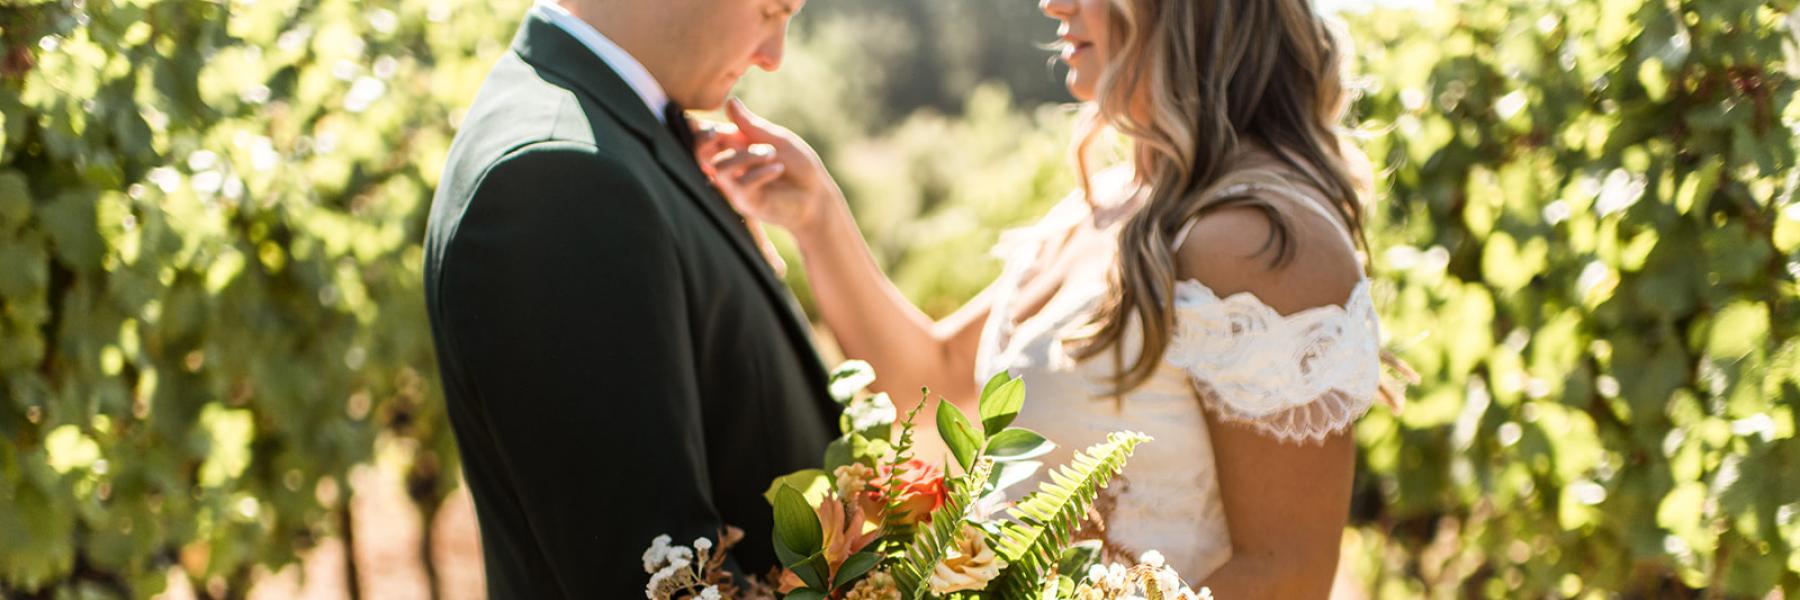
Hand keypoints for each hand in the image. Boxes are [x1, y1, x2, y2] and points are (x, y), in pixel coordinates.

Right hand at [696, 98, 840, 239]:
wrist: (816, 197)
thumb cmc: (799, 166)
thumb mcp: (778, 139)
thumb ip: (751, 125)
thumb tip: (730, 101)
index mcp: (737, 146)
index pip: (709, 136)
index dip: (698, 128)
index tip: (702, 120)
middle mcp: (732, 165)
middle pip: (700, 154)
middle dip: (702, 141)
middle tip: (717, 132)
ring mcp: (736, 186)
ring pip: (720, 168)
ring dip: (745, 156)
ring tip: (771, 153)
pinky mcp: (745, 202)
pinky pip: (740, 184)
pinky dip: (759, 173)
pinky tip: (778, 168)